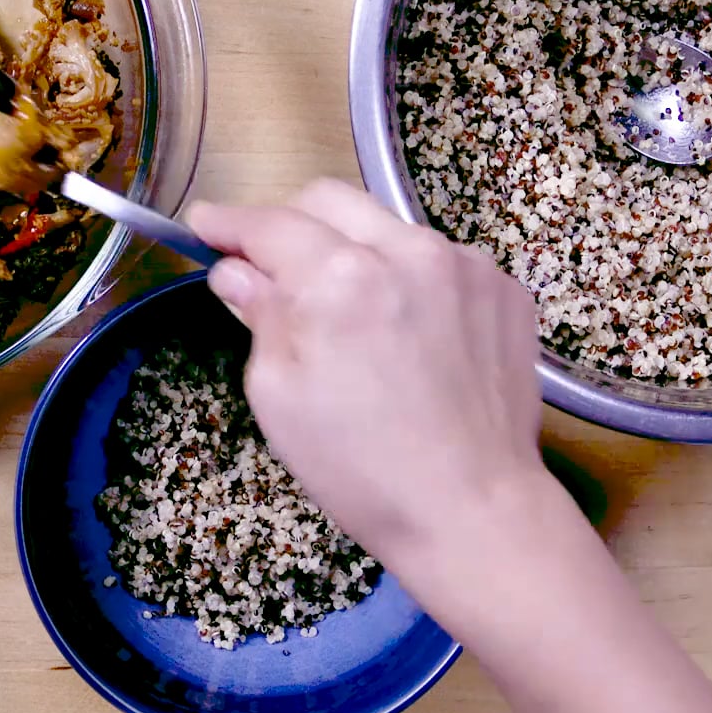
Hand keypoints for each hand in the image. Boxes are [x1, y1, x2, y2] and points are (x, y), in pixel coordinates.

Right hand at [194, 182, 711, 712]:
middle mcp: (408, 251)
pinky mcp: (505, 290)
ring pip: (389, 228)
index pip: (271, 225)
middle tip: (269, 267)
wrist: (473, 510)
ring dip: (357, 254)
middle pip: (331, 202)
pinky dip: (412, 282)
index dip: (230, 223)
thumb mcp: (280, 396)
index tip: (206, 223)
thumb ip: (260, 315)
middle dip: (291, 224)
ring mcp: (466, 266)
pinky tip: (409, 339)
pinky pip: (441, 262)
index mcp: (341, 278)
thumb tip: (238, 271)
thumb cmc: (364, 470)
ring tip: (352, 321)